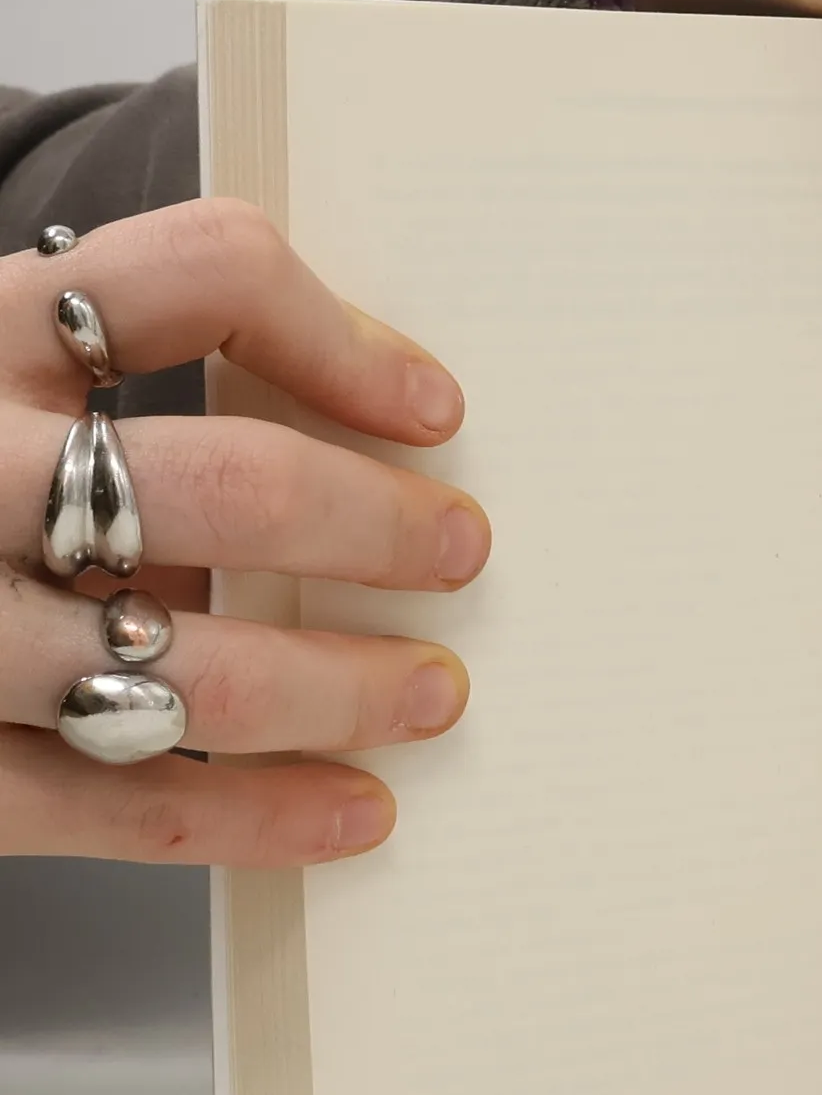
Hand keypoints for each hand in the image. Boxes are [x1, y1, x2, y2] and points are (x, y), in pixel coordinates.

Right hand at [0, 202, 489, 864]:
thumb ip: (85, 382)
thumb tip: (342, 450)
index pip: (198, 277)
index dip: (340, 337)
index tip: (435, 408)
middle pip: (229, 487)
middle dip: (379, 528)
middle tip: (462, 550)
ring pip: (195, 665)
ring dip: (345, 686)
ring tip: (431, 695)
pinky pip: (123, 804)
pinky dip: (258, 816)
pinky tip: (353, 816)